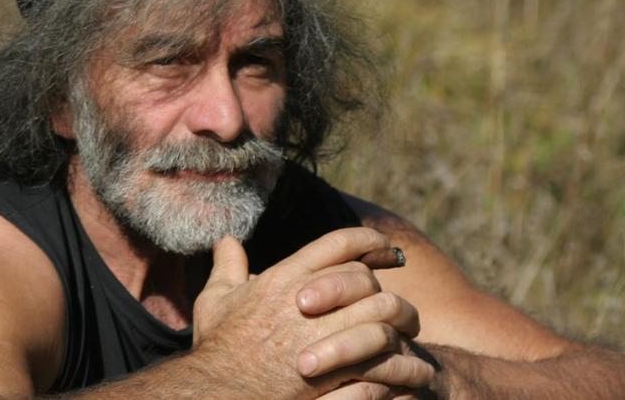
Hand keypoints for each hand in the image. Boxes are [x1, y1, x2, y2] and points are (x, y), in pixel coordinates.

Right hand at [192, 228, 432, 397]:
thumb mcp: (215, 303)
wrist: (219, 395)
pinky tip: (406, 363)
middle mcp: (307, 299)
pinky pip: (384, 353)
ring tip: (409, 332)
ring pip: (382, 313)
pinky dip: (400, 357)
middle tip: (397, 302)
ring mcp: (325, 334)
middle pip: (365, 277)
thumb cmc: (217, 351)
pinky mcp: (337, 371)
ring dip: (402, 321)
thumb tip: (227, 242)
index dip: (369, 240)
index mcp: (284, 277)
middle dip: (386, 287)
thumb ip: (227, 269)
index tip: (386, 247)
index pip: (339, 243)